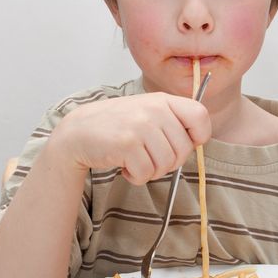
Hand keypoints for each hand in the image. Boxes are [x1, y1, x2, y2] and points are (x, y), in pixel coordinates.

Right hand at [51, 93, 210, 184]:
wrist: (77, 132)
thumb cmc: (117, 125)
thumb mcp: (147, 112)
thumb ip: (172, 121)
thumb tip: (199, 140)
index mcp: (163, 100)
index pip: (200, 115)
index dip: (199, 135)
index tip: (185, 143)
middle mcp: (154, 110)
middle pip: (185, 150)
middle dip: (170, 163)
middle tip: (150, 158)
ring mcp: (140, 126)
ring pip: (167, 164)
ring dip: (152, 171)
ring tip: (136, 161)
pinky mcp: (127, 144)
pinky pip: (147, 173)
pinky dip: (137, 177)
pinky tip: (125, 167)